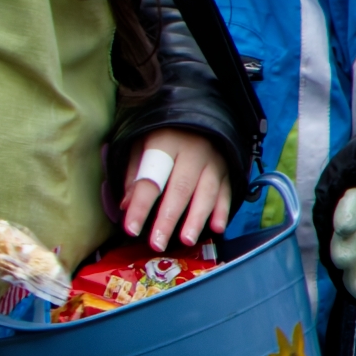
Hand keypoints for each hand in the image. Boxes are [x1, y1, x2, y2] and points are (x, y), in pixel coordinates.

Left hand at [113, 131, 233, 257]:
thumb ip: (134, 174)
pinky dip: (223, 211)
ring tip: (187, 240)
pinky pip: (227, 192)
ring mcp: (214, 161)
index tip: (130, 229)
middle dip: (168, 219)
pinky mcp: (228, 169)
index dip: (140, 205)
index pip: (151, 179)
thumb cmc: (163, 134)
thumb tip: (126, 206)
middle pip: (180, 188)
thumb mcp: (141, 144)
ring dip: (197, 218)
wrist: (199, 112)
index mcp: (166, 143)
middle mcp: (194, 152)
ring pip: (207, 192)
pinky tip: (217, 228)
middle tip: (158, 243)